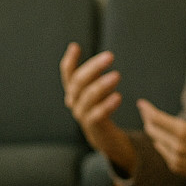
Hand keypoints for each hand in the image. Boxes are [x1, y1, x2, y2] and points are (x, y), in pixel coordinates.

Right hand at [59, 42, 135, 173]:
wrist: (105, 138)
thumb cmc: (101, 109)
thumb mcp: (95, 90)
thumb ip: (91, 74)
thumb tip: (83, 50)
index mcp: (73, 92)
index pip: (67, 74)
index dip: (69, 61)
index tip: (75, 46)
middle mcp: (74, 102)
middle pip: (79, 82)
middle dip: (93, 67)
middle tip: (110, 56)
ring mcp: (82, 115)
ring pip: (88, 97)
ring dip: (102, 85)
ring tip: (117, 75)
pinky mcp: (93, 127)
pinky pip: (98, 114)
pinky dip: (107, 105)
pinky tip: (118, 97)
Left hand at [136, 69, 185, 185]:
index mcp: (185, 133)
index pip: (157, 119)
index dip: (147, 110)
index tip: (141, 103)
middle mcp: (177, 147)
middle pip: (152, 130)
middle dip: (148, 119)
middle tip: (145, 110)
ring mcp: (175, 159)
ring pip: (156, 140)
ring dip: (154, 131)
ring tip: (153, 121)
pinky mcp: (176, 167)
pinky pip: (162, 151)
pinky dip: (162, 143)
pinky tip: (165, 137)